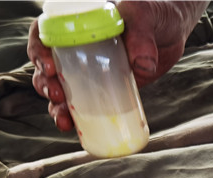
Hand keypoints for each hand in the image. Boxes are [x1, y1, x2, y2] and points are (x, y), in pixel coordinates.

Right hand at [27, 1, 207, 130]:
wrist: (173, 30)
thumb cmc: (156, 13)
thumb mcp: (146, 14)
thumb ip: (142, 32)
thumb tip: (143, 66)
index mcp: (78, 22)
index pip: (45, 33)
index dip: (39, 50)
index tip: (49, 67)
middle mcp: (78, 47)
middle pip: (48, 65)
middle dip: (45, 84)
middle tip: (57, 95)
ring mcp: (91, 69)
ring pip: (62, 88)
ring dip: (56, 106)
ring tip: (63, 119)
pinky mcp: (106, 88)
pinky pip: (86, 104)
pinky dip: (78, 118)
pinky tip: (74, 129)